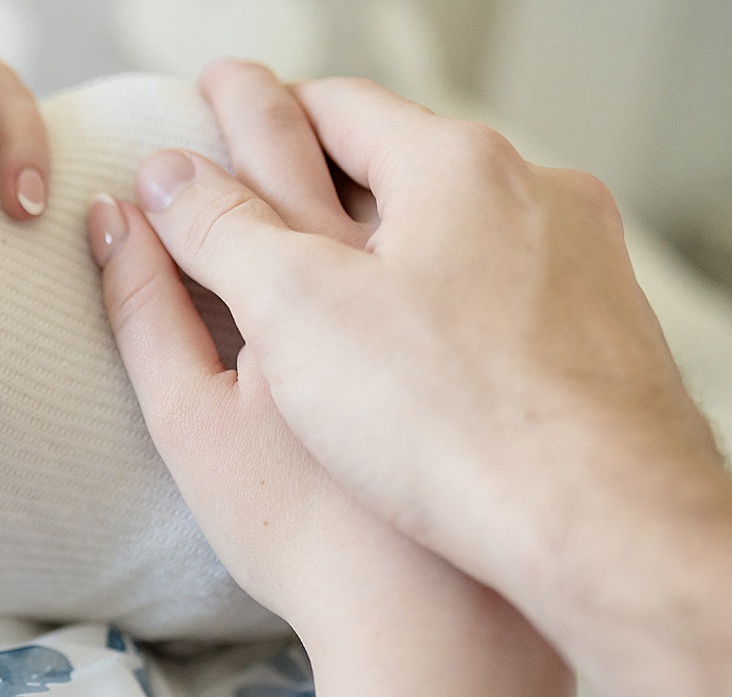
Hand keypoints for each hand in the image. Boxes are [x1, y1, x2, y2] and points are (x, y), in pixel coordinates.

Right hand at [110, 62, 731, 696]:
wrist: (594, 527)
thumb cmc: (446, 422)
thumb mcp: (291, 314)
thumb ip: (217, 231)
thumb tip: (159, 178)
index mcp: (453, 167)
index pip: (331, 108)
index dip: (254, 115)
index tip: (209, 119)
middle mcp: (534, 196)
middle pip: (399, 165)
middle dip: (319, 173)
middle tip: (256, 191)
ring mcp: (579, 270)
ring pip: (455, 235)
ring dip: (388, 246)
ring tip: (324, 287)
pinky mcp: (599, 344)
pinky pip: (501, 299)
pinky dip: (444, 307)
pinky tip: (410, 368)